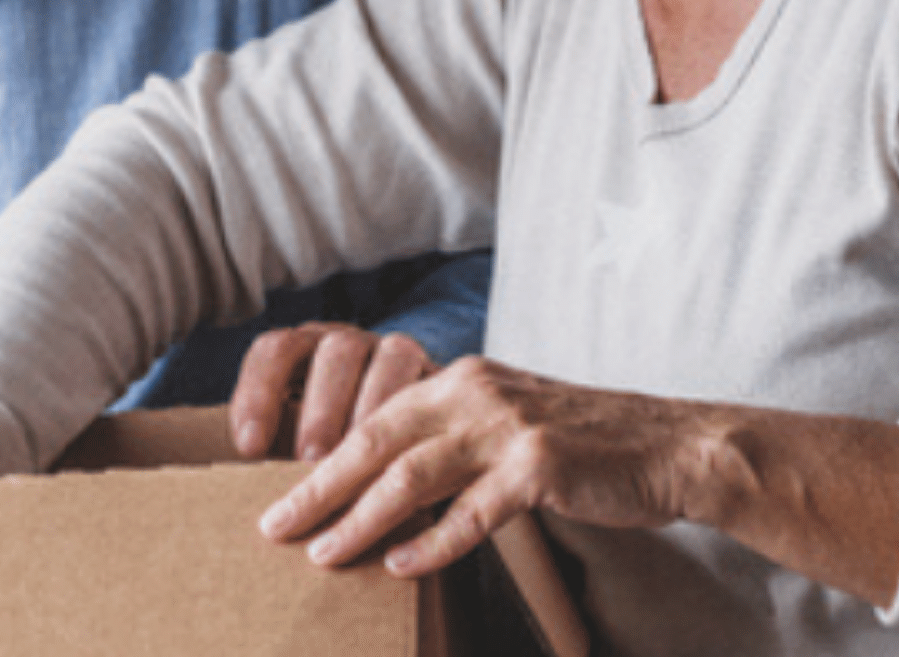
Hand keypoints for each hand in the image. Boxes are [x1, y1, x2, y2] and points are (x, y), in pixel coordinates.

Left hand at [229, 323, 434, 462]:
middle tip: (310, 458)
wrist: (414, 427)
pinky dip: (415, 421)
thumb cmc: (336, 439)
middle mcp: (348, 341)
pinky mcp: (432, 372)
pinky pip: (425, 382)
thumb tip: (246, 499)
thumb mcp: (300, 431)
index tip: (250, 448)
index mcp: (306, 348)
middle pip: (333, 352)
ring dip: (371, 412)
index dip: (258, 393)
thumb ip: (277, 445)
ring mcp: (393, 350)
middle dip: (321, 406)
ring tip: (359, 463)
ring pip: (387, 360)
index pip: (274, 351)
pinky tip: (404, 461)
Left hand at [259, 355, 693, 576]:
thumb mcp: (505, 427)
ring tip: (324, 554)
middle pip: (376, 441)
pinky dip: (434, 541)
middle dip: (320, 486)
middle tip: (274, 525)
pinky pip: (473, 508)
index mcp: (458, 379)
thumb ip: (451, 446)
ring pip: (413, 474)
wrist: (670, 446)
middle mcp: (473, 390)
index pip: (373, 420)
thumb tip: (388, 493)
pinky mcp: (540, 464)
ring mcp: (506, 424)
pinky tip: (401, 566)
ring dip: (361, 517)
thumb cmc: (582, 446)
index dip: (323, 460)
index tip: (281, 496)